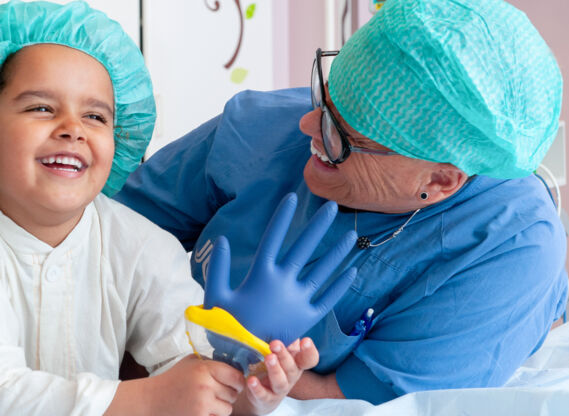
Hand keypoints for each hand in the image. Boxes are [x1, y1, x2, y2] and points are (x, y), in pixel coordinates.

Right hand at [109, 355, 244, 415]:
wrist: (152, 399)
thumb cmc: (172, 379)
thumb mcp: (190, 362)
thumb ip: (210, 362)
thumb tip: (233, 364)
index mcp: (205, 368)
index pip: (236, 376)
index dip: (238, 381)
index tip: (235, 383)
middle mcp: (206, 385)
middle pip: (234, 394)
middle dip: (228, 394)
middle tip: (216, 393)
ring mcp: (203, 404)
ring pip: (228, 409)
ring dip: (221, 407)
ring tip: (207, 402)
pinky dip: (212, 415)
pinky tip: (201, 409)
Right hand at [204, 193, 356, 343]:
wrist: (242, 358)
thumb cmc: (227, 325)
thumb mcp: (216, 295)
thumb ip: (217, 267)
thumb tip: (222, 240)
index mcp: (261, 275)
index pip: (273, 238)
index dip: (282, 216)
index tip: (291, 196)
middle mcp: (283, 284)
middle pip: (304, 248)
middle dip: (319, 226)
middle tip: (333, 207)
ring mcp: (298, 300)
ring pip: (323, 271)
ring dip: (337, 252)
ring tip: (351, 235)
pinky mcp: (308, 318)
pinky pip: (328, 298)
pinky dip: (340, 285)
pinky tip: (352, 270)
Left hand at [234, 338, 318, 415]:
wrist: (262, 396)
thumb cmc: (274, 369)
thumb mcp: (281, 355)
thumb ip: (284, 340)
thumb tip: (284, 320)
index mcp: (296, 363)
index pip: (309, 359)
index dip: (309, 351)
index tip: (306, 340)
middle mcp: (290, 376)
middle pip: (292, 368)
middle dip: (284, 355)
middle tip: (275, 343)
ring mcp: (278, 389)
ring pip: (280, 381)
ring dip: (275, 370)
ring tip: (268, 358)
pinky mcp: (265, 398)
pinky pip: (263, 394)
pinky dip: (257, 388)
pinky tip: (251, 380)